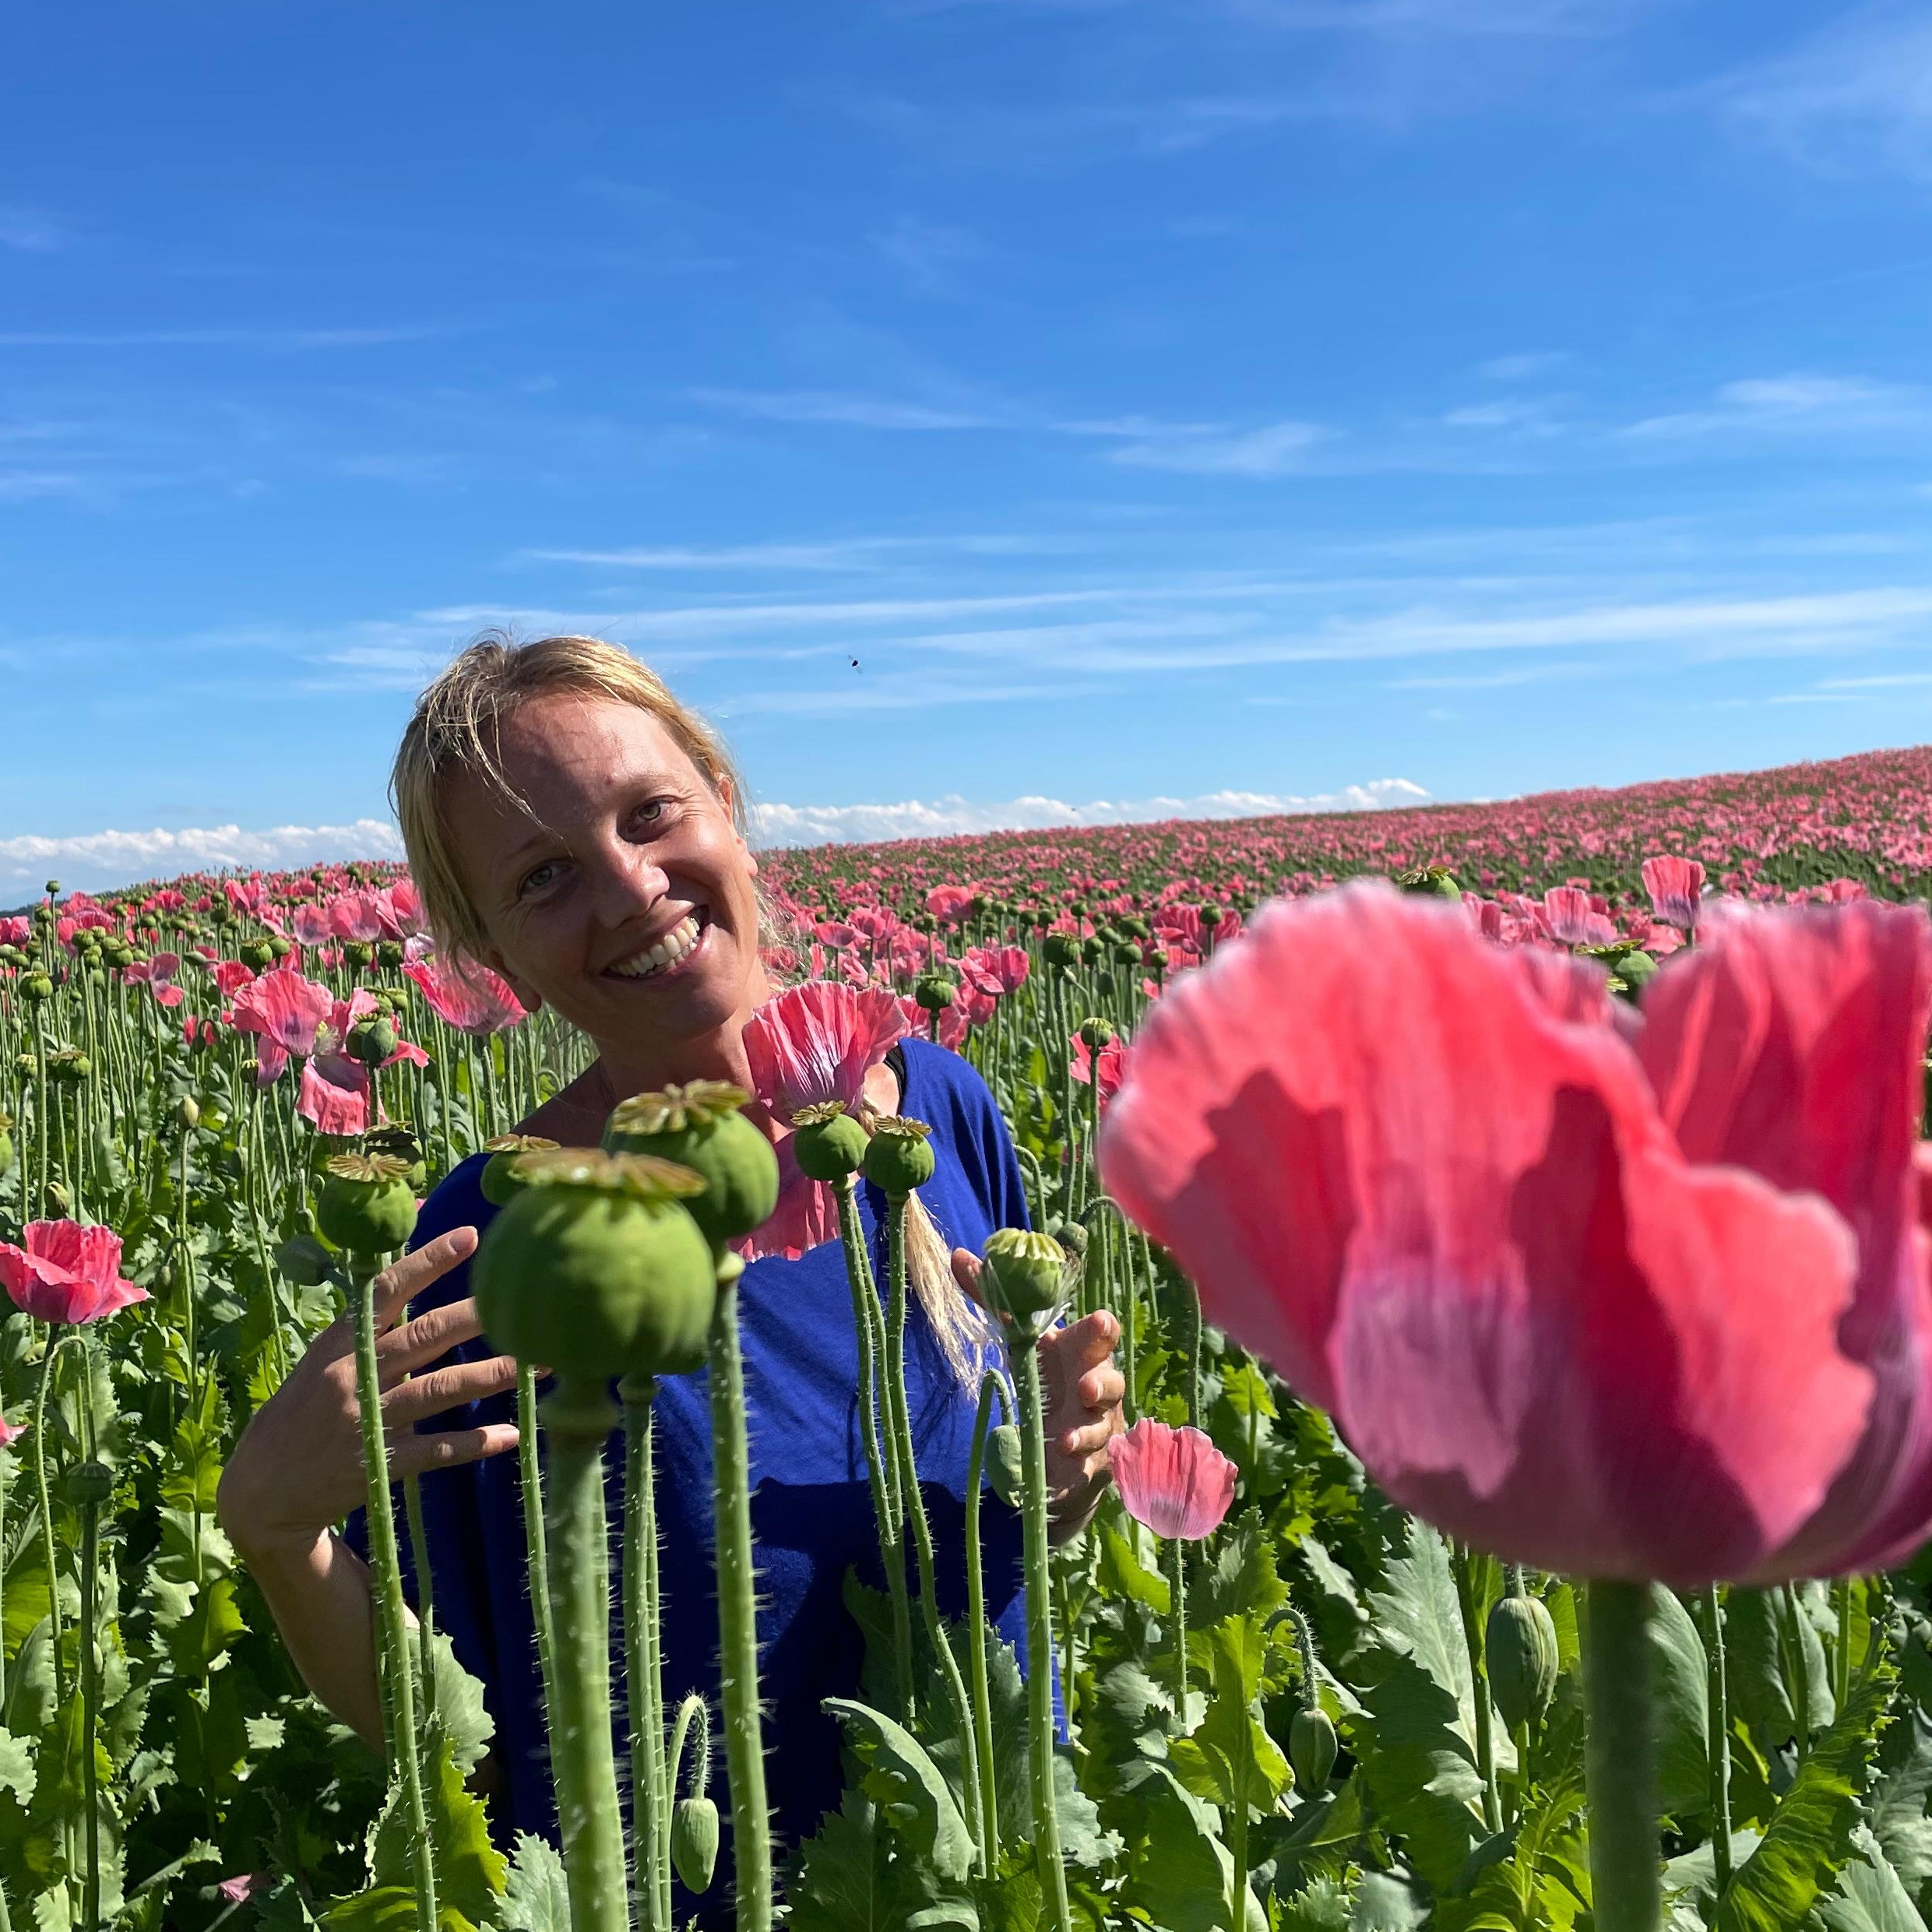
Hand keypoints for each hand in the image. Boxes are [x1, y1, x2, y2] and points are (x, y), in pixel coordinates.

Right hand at [217, 1228, 520, 1563]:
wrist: (260, 1495)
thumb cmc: (302, 1413)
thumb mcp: (323, 1361)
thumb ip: (368, 1322)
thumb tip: (405, 1265)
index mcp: (338, 1345)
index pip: (386, 1292)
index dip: (427, 1262)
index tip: (468, 1235)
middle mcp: (352, 1377)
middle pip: (423, 1337)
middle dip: (476, 1317)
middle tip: (523, 1302)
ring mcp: (365, 1421)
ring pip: (438, 1390)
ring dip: (491, 1375)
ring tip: (539, 1365)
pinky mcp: (377, 1465)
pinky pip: (435, 1451)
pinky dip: (474, 1443)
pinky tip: (511, 1434)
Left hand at [952, 1247, 1126, 1537]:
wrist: (1059, 1437)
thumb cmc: (1045, 1377)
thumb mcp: (1020, 1340)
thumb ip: (993, 1301)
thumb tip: (958, 1255)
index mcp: (1080, 1352)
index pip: (1101, 1334)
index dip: (1102, 1328)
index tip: (1098, 1321)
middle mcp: (1097, 1385)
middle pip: (1112, 1381)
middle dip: (1102, 1384)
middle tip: (1084, 1388)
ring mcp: (1099, 1424)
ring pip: (1102, 1427)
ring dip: (1085, 1432)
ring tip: (1064, 1440)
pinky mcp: (1091, 1460)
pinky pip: (1089, 1465)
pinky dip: (1077, 1468)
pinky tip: (1061, 1473)